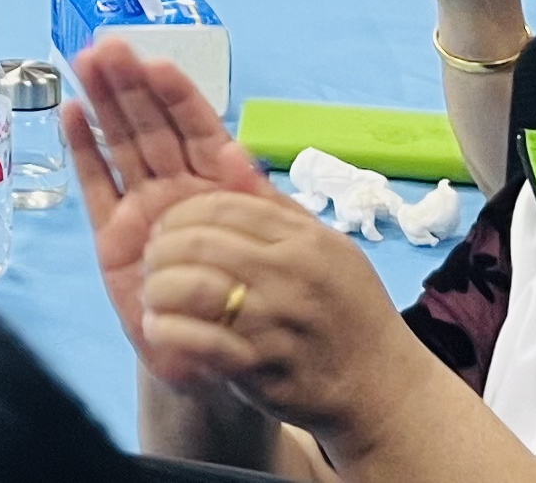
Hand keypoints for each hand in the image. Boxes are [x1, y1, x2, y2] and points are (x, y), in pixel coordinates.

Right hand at [66, 37, 280, 386]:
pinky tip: (71, 111)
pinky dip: (84, 148)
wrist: (219, 354)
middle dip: (130, 85)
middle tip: (107, 46)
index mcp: (220, 184)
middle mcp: (179, 187)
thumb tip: (241, 157)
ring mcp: (143, 207)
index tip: (157, 62)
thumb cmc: (249, 298)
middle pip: (151, 127)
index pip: (198, 129)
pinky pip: (96, 185)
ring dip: (103, 101)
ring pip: (121, 143)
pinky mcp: (113, 236)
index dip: (178, 96)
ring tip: (85, 60)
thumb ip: (252, 205)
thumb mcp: (263, 251)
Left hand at [141, 186, 425, 449]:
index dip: (182, 212)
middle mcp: (291, 276)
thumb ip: (271, 203)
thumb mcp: (325, 246)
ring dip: (159, 288)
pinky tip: (159, 327)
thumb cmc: (349, 309)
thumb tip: (227, 149)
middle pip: (200, 244)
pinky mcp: (262, 369)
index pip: (223, 206)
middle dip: (162, 249)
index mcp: (305, 240)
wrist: (384, 387)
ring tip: (151, 292)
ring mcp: (276, 323)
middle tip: (151, 259)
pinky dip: (171, 331)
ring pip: (193, 289)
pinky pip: (201, 341)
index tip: (166, 225)